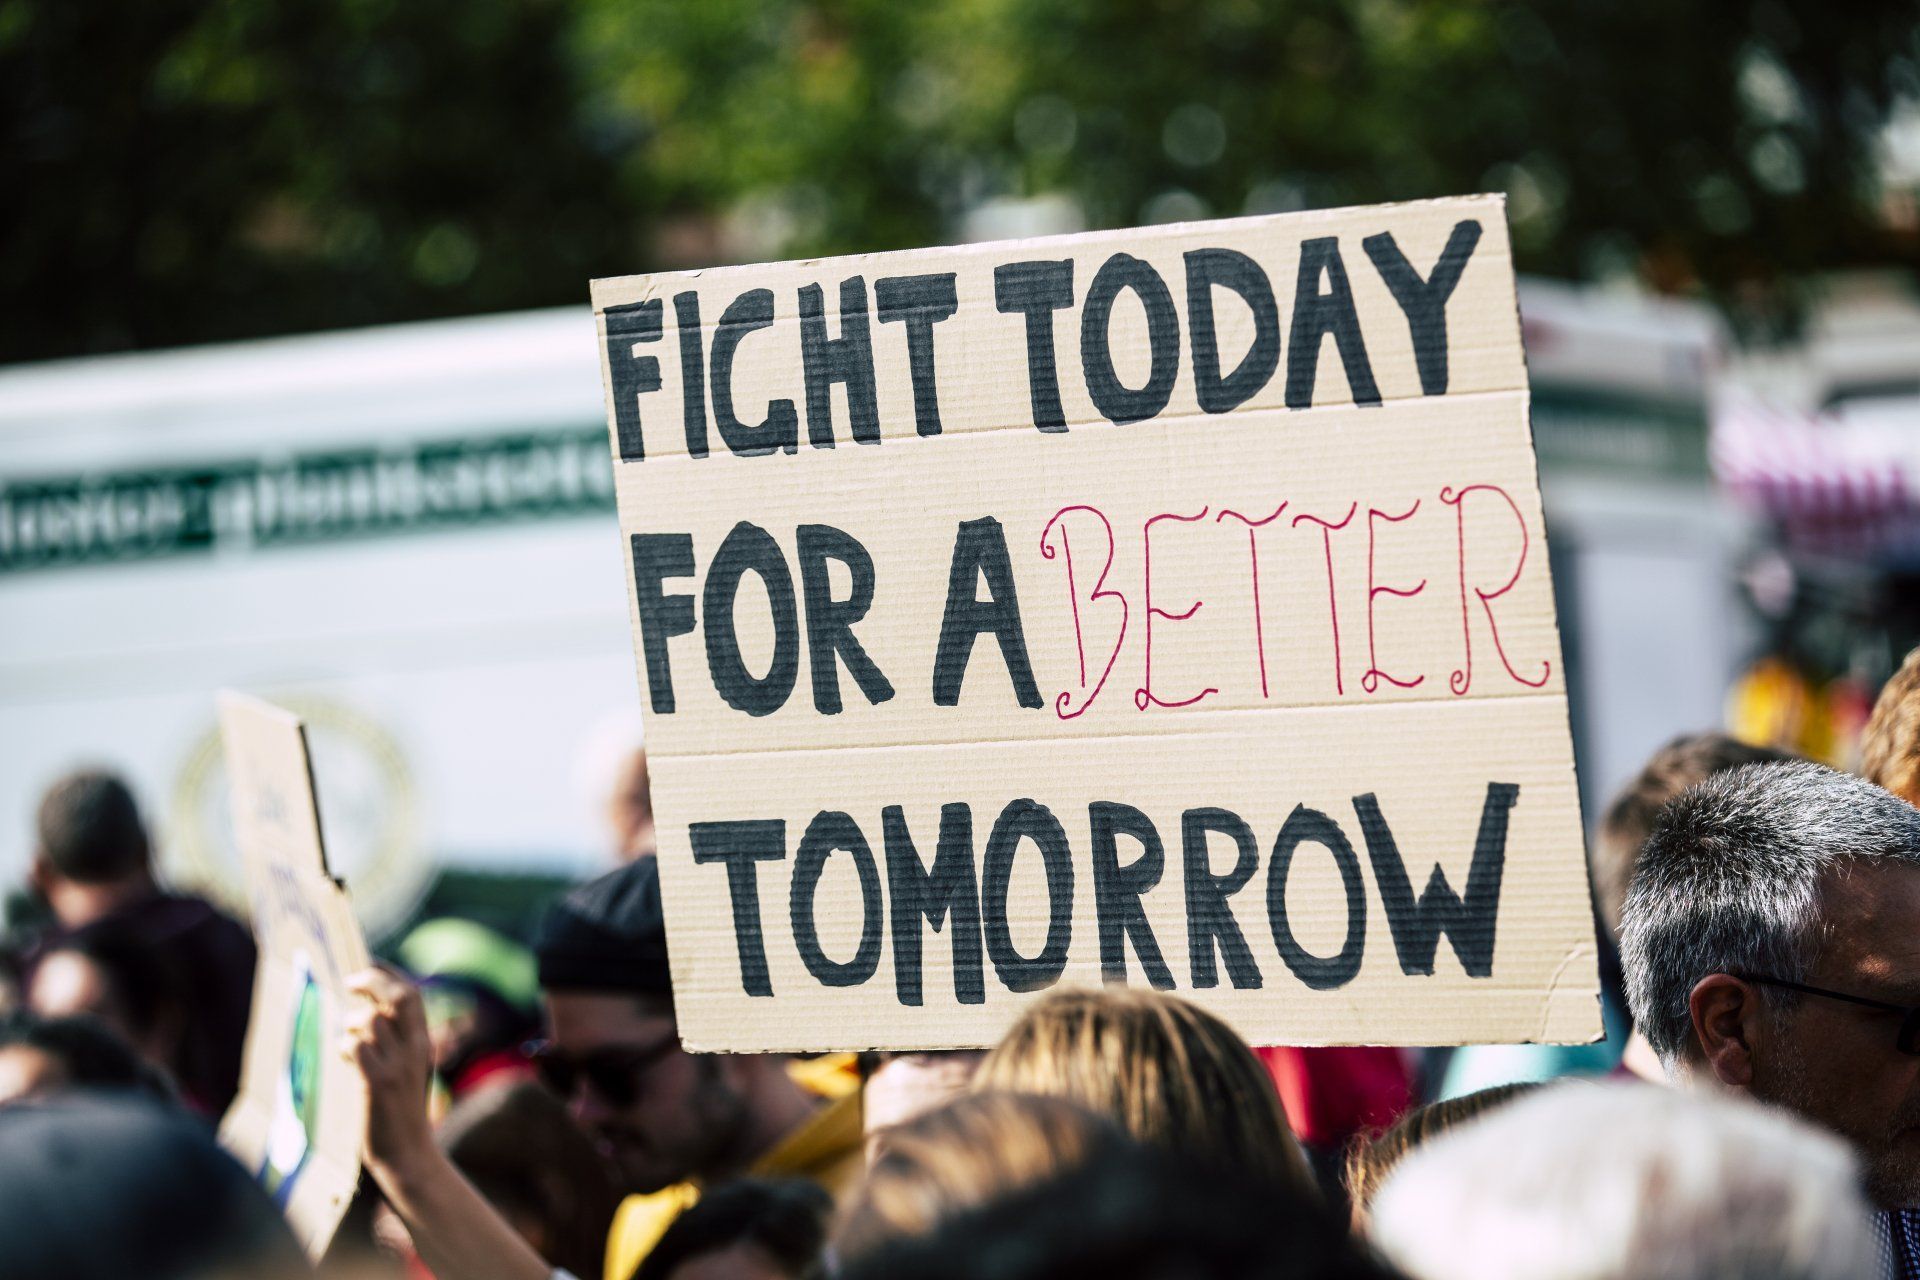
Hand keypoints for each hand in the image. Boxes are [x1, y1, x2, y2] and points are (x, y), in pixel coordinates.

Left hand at [343, 967, 435, 1174]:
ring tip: (346, 1037)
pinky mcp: (378, 1083)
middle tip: (350, 981)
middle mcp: (415, 1048)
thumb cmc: (400, 1112)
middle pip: (399, 996)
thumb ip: (393, 1043)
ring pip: (371, 1020)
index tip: (369, 962)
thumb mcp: (405, 1070)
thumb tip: (365, 1016)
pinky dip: (345, 1046)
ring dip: (351, 1022)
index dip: (388, 972)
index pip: (411, 993)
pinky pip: (356, 1047)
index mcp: (422, 1042)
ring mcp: (398, 1065)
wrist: (408, 1153)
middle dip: (372, 980)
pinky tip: (344, 1058)